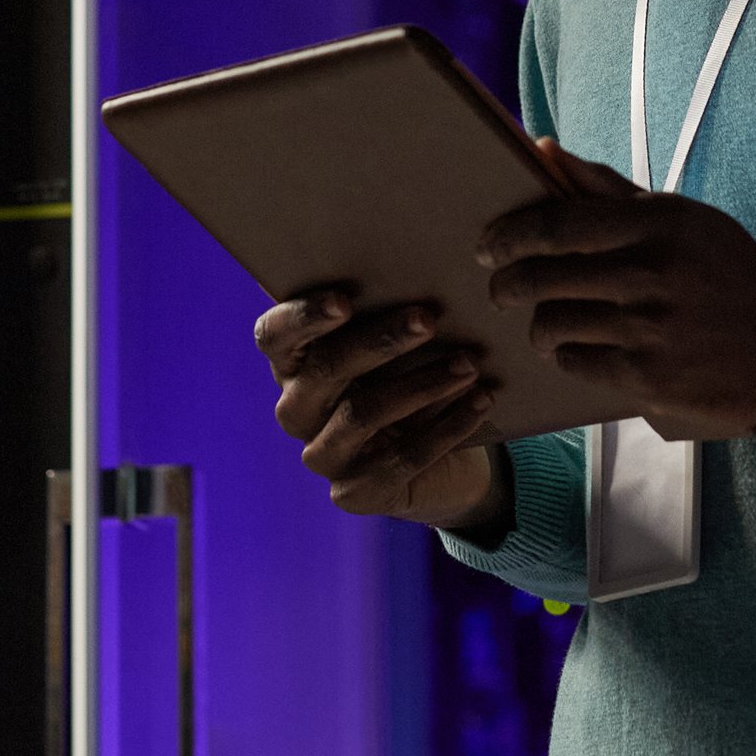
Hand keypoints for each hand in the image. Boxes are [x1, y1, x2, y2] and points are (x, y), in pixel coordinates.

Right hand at [252, 287, 510, 533]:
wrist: (446, 461)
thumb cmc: (415, 376)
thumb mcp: (400, 344)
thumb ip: (388, 311)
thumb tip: (415, 261)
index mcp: (293, 363)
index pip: (274, 336)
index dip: (303, 317)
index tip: (344, 300)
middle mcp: (296, 409)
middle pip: (325, 370)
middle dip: (380, 341)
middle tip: (429, 318)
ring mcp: (322, 455)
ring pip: (363, 414)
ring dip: (422, 385)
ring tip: (469, 364)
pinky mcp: (353, 494)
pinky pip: (401, 459)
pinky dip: (447, 427)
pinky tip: (481, 400)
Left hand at [479, 143, 755, 441]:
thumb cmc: (728, 270)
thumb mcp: (678, 217)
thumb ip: (605, 187)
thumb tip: (541, 149)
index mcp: (656, 224)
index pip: (557, 225)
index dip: (509, 236)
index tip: (488, 245)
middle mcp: (648, 275)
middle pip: (542, 278)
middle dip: (507, 284)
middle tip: (500, 288)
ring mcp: (647, 330)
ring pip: (553, 324)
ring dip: (538, 326)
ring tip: (542, 324)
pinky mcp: (648, 378)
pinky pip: (577, 364)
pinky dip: (567, 357)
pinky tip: (576, 350)